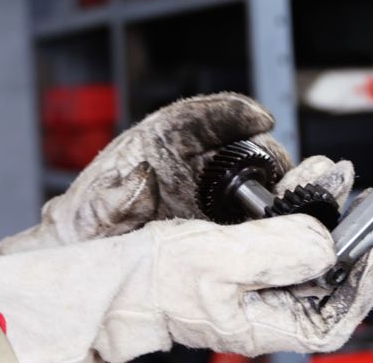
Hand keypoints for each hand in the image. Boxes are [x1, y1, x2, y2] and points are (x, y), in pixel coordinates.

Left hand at [0, 92, 293, 255]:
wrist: (83, 259)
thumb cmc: (84, 225)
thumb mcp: (95, 207)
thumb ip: (117, 196)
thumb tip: (142, 178)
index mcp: (157, 143)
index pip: (199, 117)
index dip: (232, 113)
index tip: (260, 118)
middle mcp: (187, 162)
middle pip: (236, 144)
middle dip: (263, 153)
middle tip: (281, 169)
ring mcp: (205, 191)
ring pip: (250, 177)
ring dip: (272, 185)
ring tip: (289, 200)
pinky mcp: (216, 220)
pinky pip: (249, 213)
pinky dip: (267, 216)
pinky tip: (281, 228)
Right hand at [0, 213, 372, 362]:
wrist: (111, 273)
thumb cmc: (153, 278)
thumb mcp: (220, 259)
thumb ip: (279, 251)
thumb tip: (326, 243)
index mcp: (261, 321)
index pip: (332, 321)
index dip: (362, 290)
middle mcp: (260, 308)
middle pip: (323, 284)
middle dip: (346, 242)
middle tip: (359, 203)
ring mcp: (248, 289)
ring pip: (304, 262)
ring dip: (321, 225)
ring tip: (330, 188)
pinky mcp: (236, 267)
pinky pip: (280, 249)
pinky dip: (293, 222)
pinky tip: (293, 201)